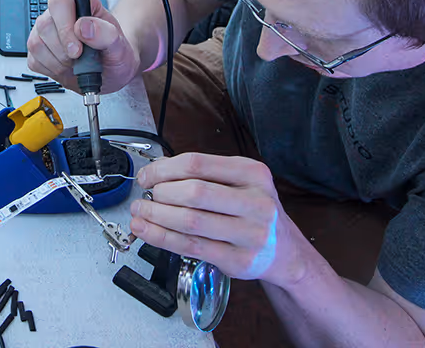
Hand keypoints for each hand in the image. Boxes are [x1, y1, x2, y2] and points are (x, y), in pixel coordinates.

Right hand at [26, 0, 139, 92]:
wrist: (109, 74)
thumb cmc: (114, 54)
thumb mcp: (119, 46)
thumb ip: (106, 33)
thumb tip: (84, 27)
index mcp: (80, 3)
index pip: (61, 2)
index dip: (65, 26)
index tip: (78, 48)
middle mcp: (58, 14)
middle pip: (45, 25)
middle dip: (63, 49)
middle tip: (80, 59)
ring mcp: (44, 32)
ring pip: (37, 44)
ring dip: (59, 62)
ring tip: (76, 63)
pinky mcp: (36, 51)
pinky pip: (35, 60)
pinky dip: (52, 70)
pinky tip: (66, 68)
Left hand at [130, 153, 311, 287]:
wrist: (284, 251)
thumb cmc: (254, 211)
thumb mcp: (239, 182)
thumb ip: (203, 173)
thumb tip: (158, 170)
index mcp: (253, 173)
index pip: (198, 163)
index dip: (164, 169)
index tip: (147, 176)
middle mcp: (256, 202)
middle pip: (194, 192)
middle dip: (161, 193)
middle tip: (146, 196)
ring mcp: (250, 234)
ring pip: (190, 222)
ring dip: (156, 216)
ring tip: (141, 212)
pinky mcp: (238, 260)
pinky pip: (191, 247)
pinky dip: (162, 238)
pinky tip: (148, 231)